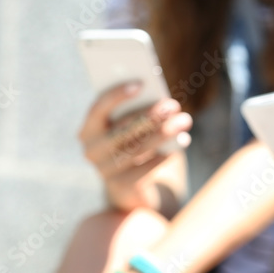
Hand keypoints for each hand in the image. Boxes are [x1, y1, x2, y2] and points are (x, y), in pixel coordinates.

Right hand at [78, 82, 191, 209]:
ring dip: (164, 133)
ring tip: (184, 121)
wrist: (132, 186)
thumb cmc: (134, 144)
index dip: (117, 96)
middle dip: (150, 115)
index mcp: (88, 130)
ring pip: (137, 149)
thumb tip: (161, 100)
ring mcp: (104, 171)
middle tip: (173, 105)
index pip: (98, 109)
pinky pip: (144, 170)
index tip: (140, 84)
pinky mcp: (120, 188)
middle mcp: (91, 150)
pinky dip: (163, 155)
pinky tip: (181, 142)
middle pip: (122, 129)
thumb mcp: (133, 127)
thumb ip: (139, 112)